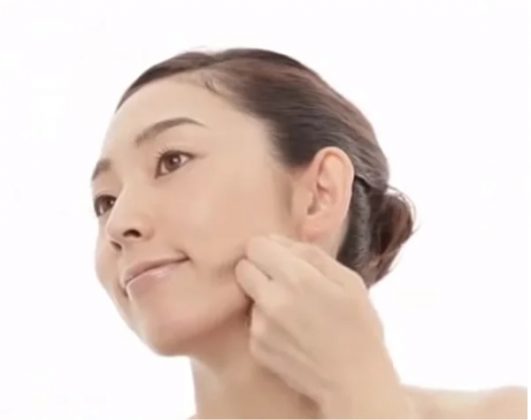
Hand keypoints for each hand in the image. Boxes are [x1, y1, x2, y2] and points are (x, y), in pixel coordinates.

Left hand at [235, 233, 415, 417]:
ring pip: (249, 295)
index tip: (281, 258)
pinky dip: (266, 322)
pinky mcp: (255, 347)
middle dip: (259, 269)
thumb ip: (310, 254)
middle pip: (243, 268)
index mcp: (297, 278)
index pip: (255, 245)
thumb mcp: (348, 280)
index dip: (269, 249)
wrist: (353, 382)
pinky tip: (290, 332)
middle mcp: (271, 300)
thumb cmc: (358, 327)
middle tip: (284, 281)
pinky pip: (253, 321)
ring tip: (294, 312)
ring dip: (264, 296)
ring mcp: (260, 326)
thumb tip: (277, 240)